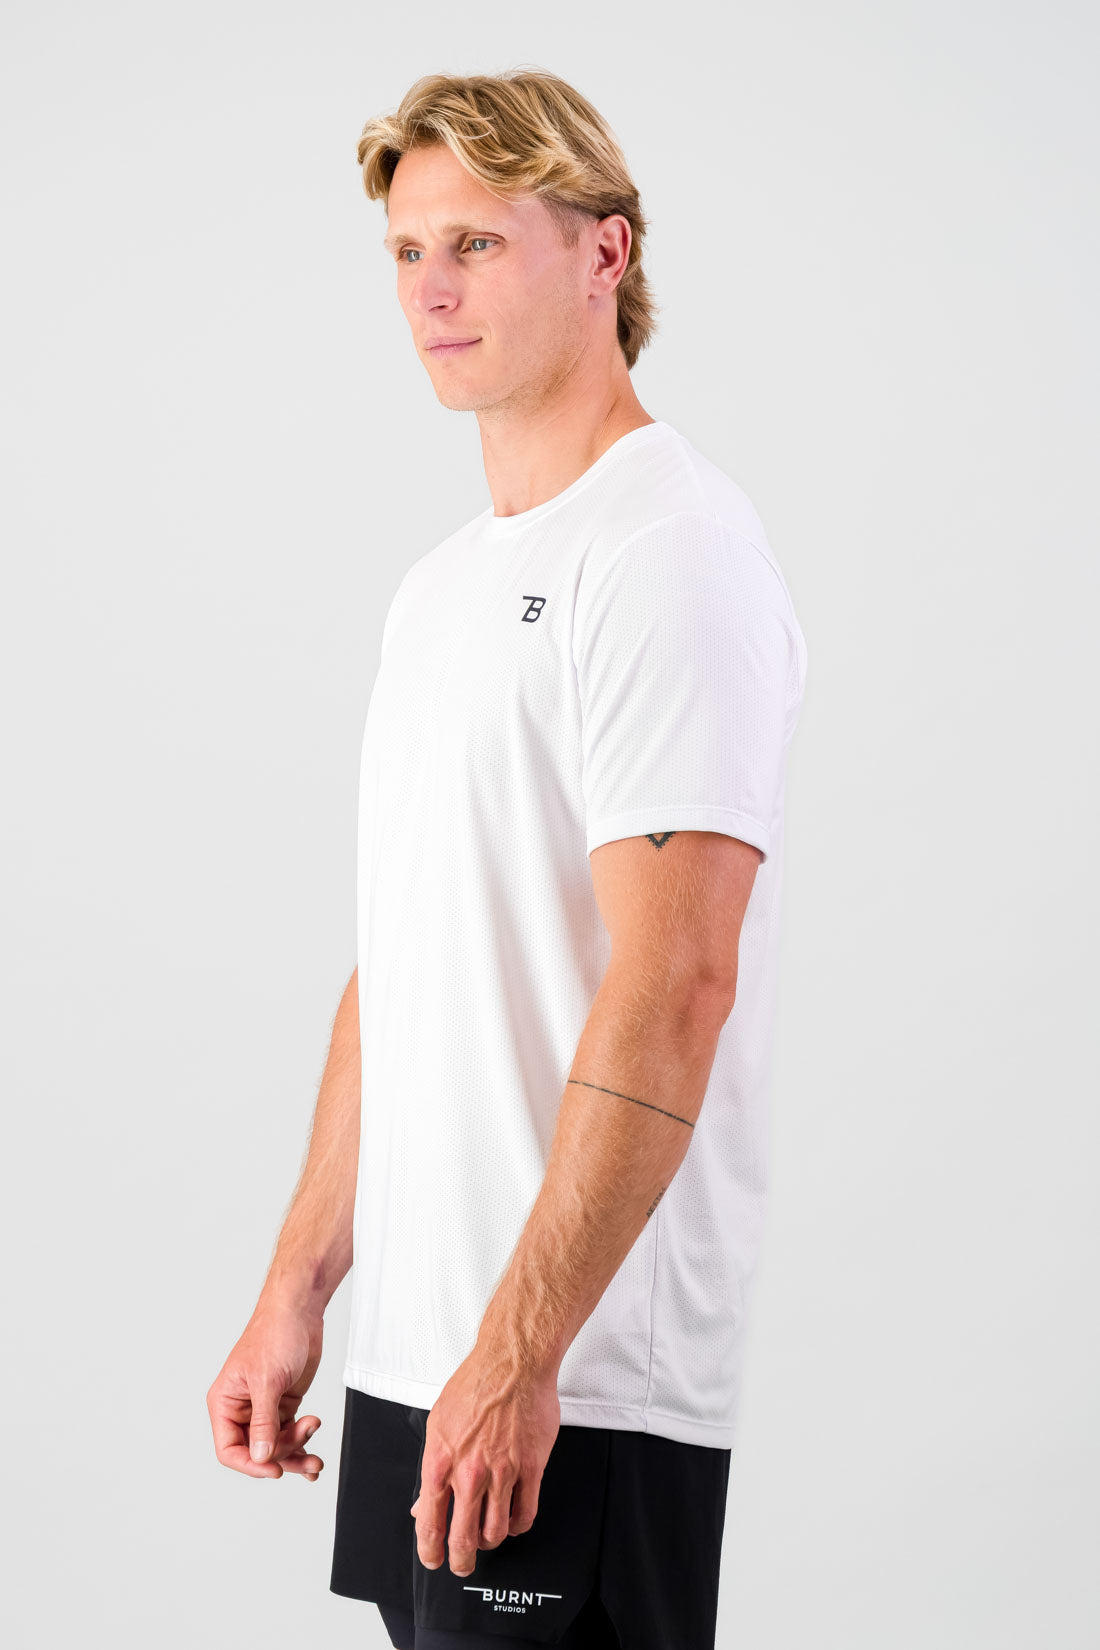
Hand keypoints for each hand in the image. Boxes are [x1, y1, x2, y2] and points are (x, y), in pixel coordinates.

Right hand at [206, 1300, 324, 1480]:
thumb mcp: (267, 1380)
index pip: (229, 1449)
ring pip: (276, 1446)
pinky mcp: (284, 1404)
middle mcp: (242, 1409)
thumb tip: (260, 1456)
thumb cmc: (274, 1334)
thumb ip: (264, 1421)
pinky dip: (302, 1445)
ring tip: (316, 1453)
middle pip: (257, 1452)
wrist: (300, 1311)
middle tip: (306, 1452)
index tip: (274, 1469)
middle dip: (283, 1456)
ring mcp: (264, 1409)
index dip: (250, 1464)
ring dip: (297, 1453)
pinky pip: (289, 1435)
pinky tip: (313, 1458)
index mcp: (225, 1403)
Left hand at [410, 1348, 560, 1577]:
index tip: (433, 1558)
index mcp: (440, 1462)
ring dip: (489, 1542)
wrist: (512, 1362)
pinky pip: (525, 1515)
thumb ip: (431, 1468)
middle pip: (463, 1539)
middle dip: (460, 1561)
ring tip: (487, 1537)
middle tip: (461, 1563)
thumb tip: (421, 1503)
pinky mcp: (531, 1468)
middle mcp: (470, 1473)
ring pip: (496, 1532)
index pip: (430, 1524)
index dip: (430, 1551)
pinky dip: (518, 1526)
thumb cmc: (474, 1385)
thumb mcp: (437, 1424)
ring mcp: (502, 1473)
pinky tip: (513, 1520)